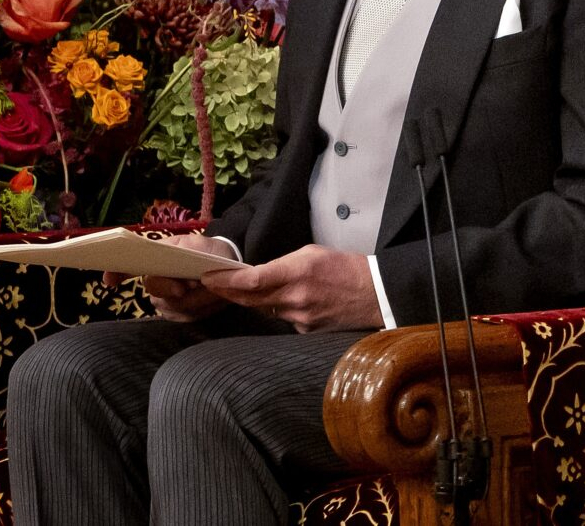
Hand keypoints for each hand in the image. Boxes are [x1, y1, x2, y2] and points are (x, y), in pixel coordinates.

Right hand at [110, 233, 235, 322]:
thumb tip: (172, 277)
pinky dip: (204, 307)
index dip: (116, 273)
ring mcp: (166, 303)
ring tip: (211, 288)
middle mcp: (154, 284)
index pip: (127, 268)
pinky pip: (188, 316)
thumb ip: (181, 255)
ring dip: (196, 298)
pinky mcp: (181, 316)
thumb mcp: (195, 244)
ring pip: (174, 307)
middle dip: (173, 287)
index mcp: (154, 262)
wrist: (227, 262)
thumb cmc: (207, 251)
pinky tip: (215, 298)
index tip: (109, 279)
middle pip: (154, 291)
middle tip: (192, 282)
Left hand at [202, 244, 381, 331]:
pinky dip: (278, 310)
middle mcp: (295, 298)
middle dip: (228, 293)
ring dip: (252, 301)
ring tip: (242, 291)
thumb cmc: (346, 267)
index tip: (208, 277)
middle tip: (211, 285)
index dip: (226, 281)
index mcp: (297, 272)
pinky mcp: (306, 331)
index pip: (251, 280)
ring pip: (264, 310)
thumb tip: (260, 274)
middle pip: (250, 299)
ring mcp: (300, 318)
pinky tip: (288, 302)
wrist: (375, 294)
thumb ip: (283, 264)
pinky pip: (283, 320)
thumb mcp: (313, 253)